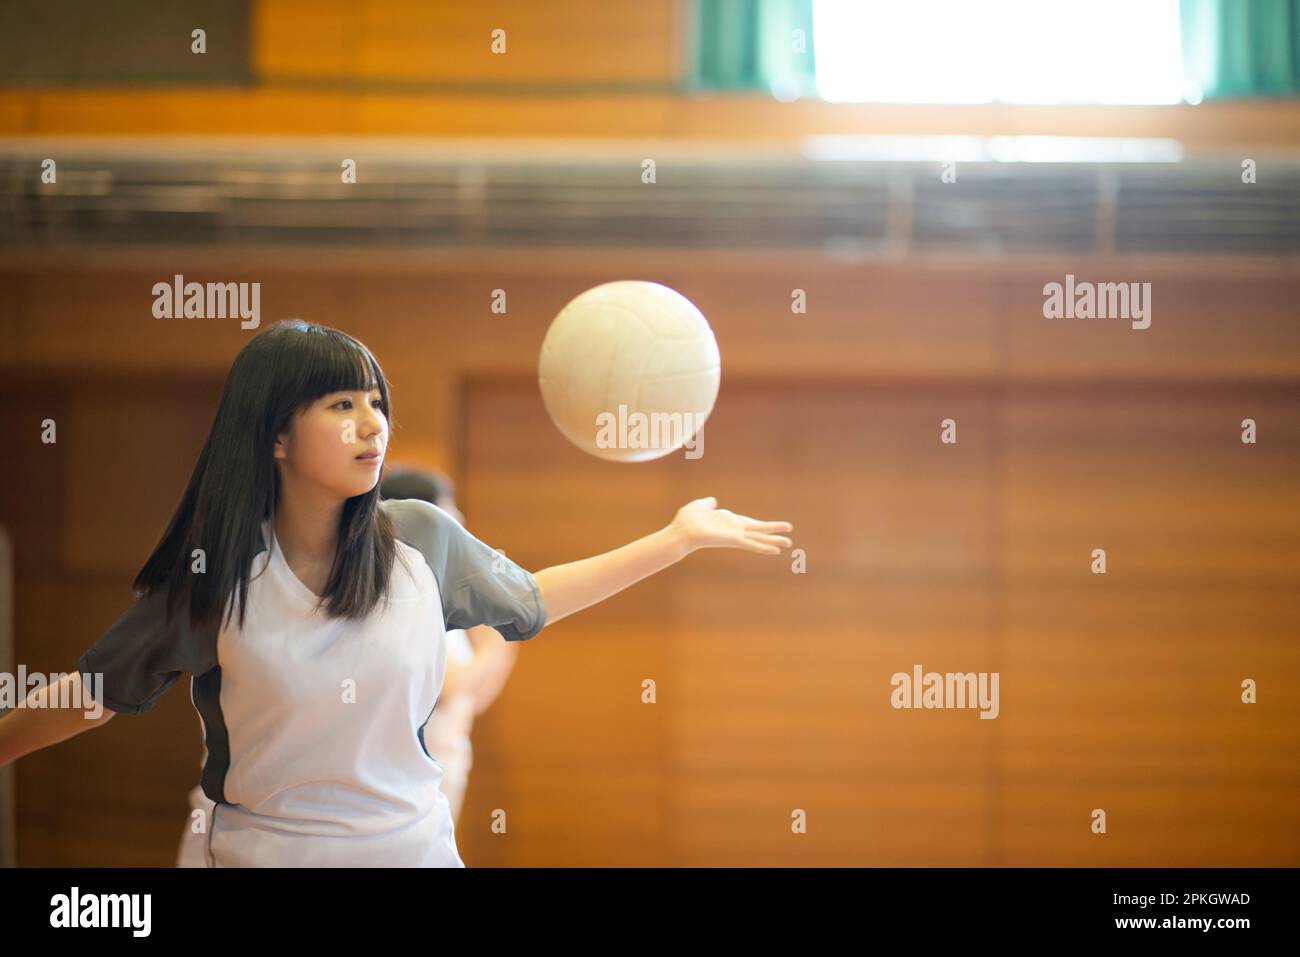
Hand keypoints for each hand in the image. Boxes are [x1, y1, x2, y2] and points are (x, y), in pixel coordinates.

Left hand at [670, 497, 793, 554]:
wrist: (681, 532)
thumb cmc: (687, 520)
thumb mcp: (699, 506)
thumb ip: (707, 504)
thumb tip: (712, 501)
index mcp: (728, 521)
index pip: (748, 523)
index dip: (759, 525)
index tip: (769, 527)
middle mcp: (734, 529)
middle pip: (759, 530)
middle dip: (773, 532)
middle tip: (789, 535)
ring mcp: (735, 535)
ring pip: (759, 537)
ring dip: (775, 540)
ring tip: (789, 543)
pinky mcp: (734, 540)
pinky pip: (752, 544)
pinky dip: (764, 547)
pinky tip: (776, 550)